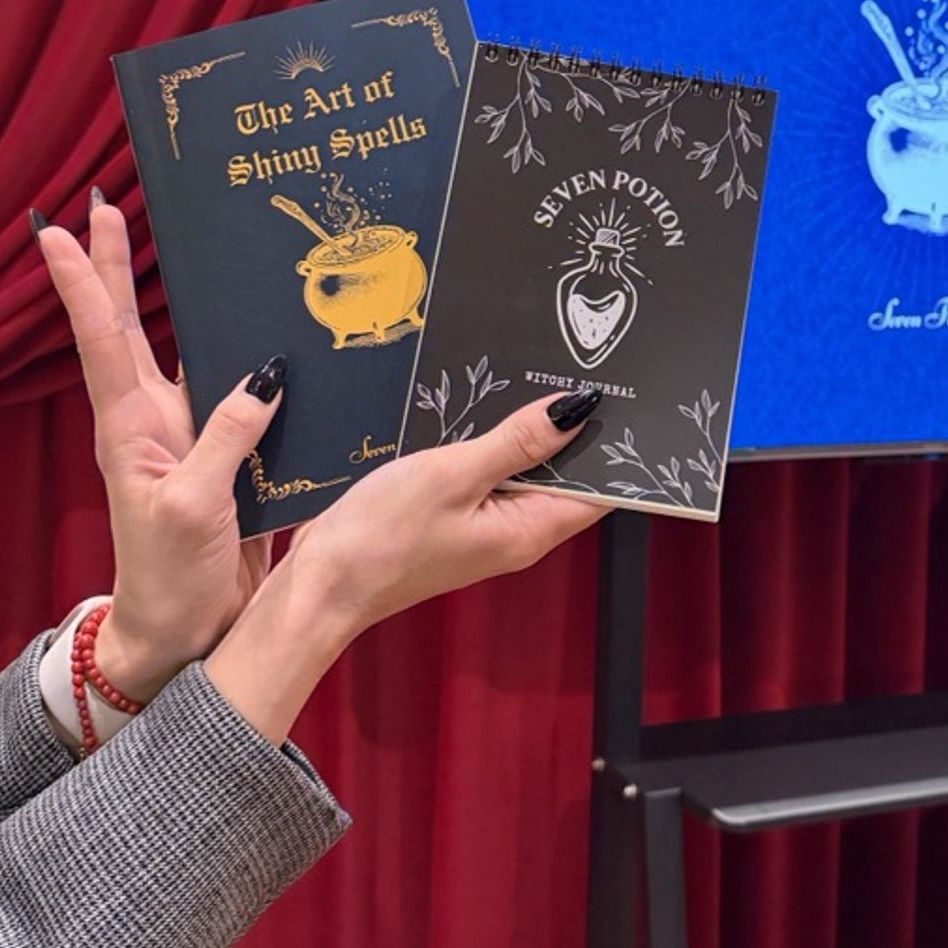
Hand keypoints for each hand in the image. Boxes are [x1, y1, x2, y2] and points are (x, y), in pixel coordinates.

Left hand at [35, 197, 284, 701]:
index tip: (55, 229)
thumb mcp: (193, 506)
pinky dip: (247, 355)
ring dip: (177, 298)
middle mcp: (152, 419)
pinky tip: (266, 330)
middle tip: (106, 203)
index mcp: (130, 426)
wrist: (184, 633)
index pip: (101, 337)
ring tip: (183, 244)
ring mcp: (189, 436)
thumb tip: (263, 375)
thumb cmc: (170, 576)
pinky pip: (237, 393)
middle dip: (116, 264)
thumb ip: (226, 438)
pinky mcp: (227, 457)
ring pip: (182, 349)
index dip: (81, 280)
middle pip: (130, 325)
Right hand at [205, 389, 607, 741]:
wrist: (320, 586)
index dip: (616, 442)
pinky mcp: (456, 517)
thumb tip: (578, 410)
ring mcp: (486, 527)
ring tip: (537, 367)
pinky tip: (484, 405)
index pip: (600, 488)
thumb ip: (517, 441)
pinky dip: (493, 440)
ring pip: (525, 469)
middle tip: (578, 361)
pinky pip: (490, 473)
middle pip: (566, 474)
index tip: (627, 392)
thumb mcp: (453, 474)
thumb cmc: (382, 536)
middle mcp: (517, 532)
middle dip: (573, 425)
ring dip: (528, 428)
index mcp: (530, 529)